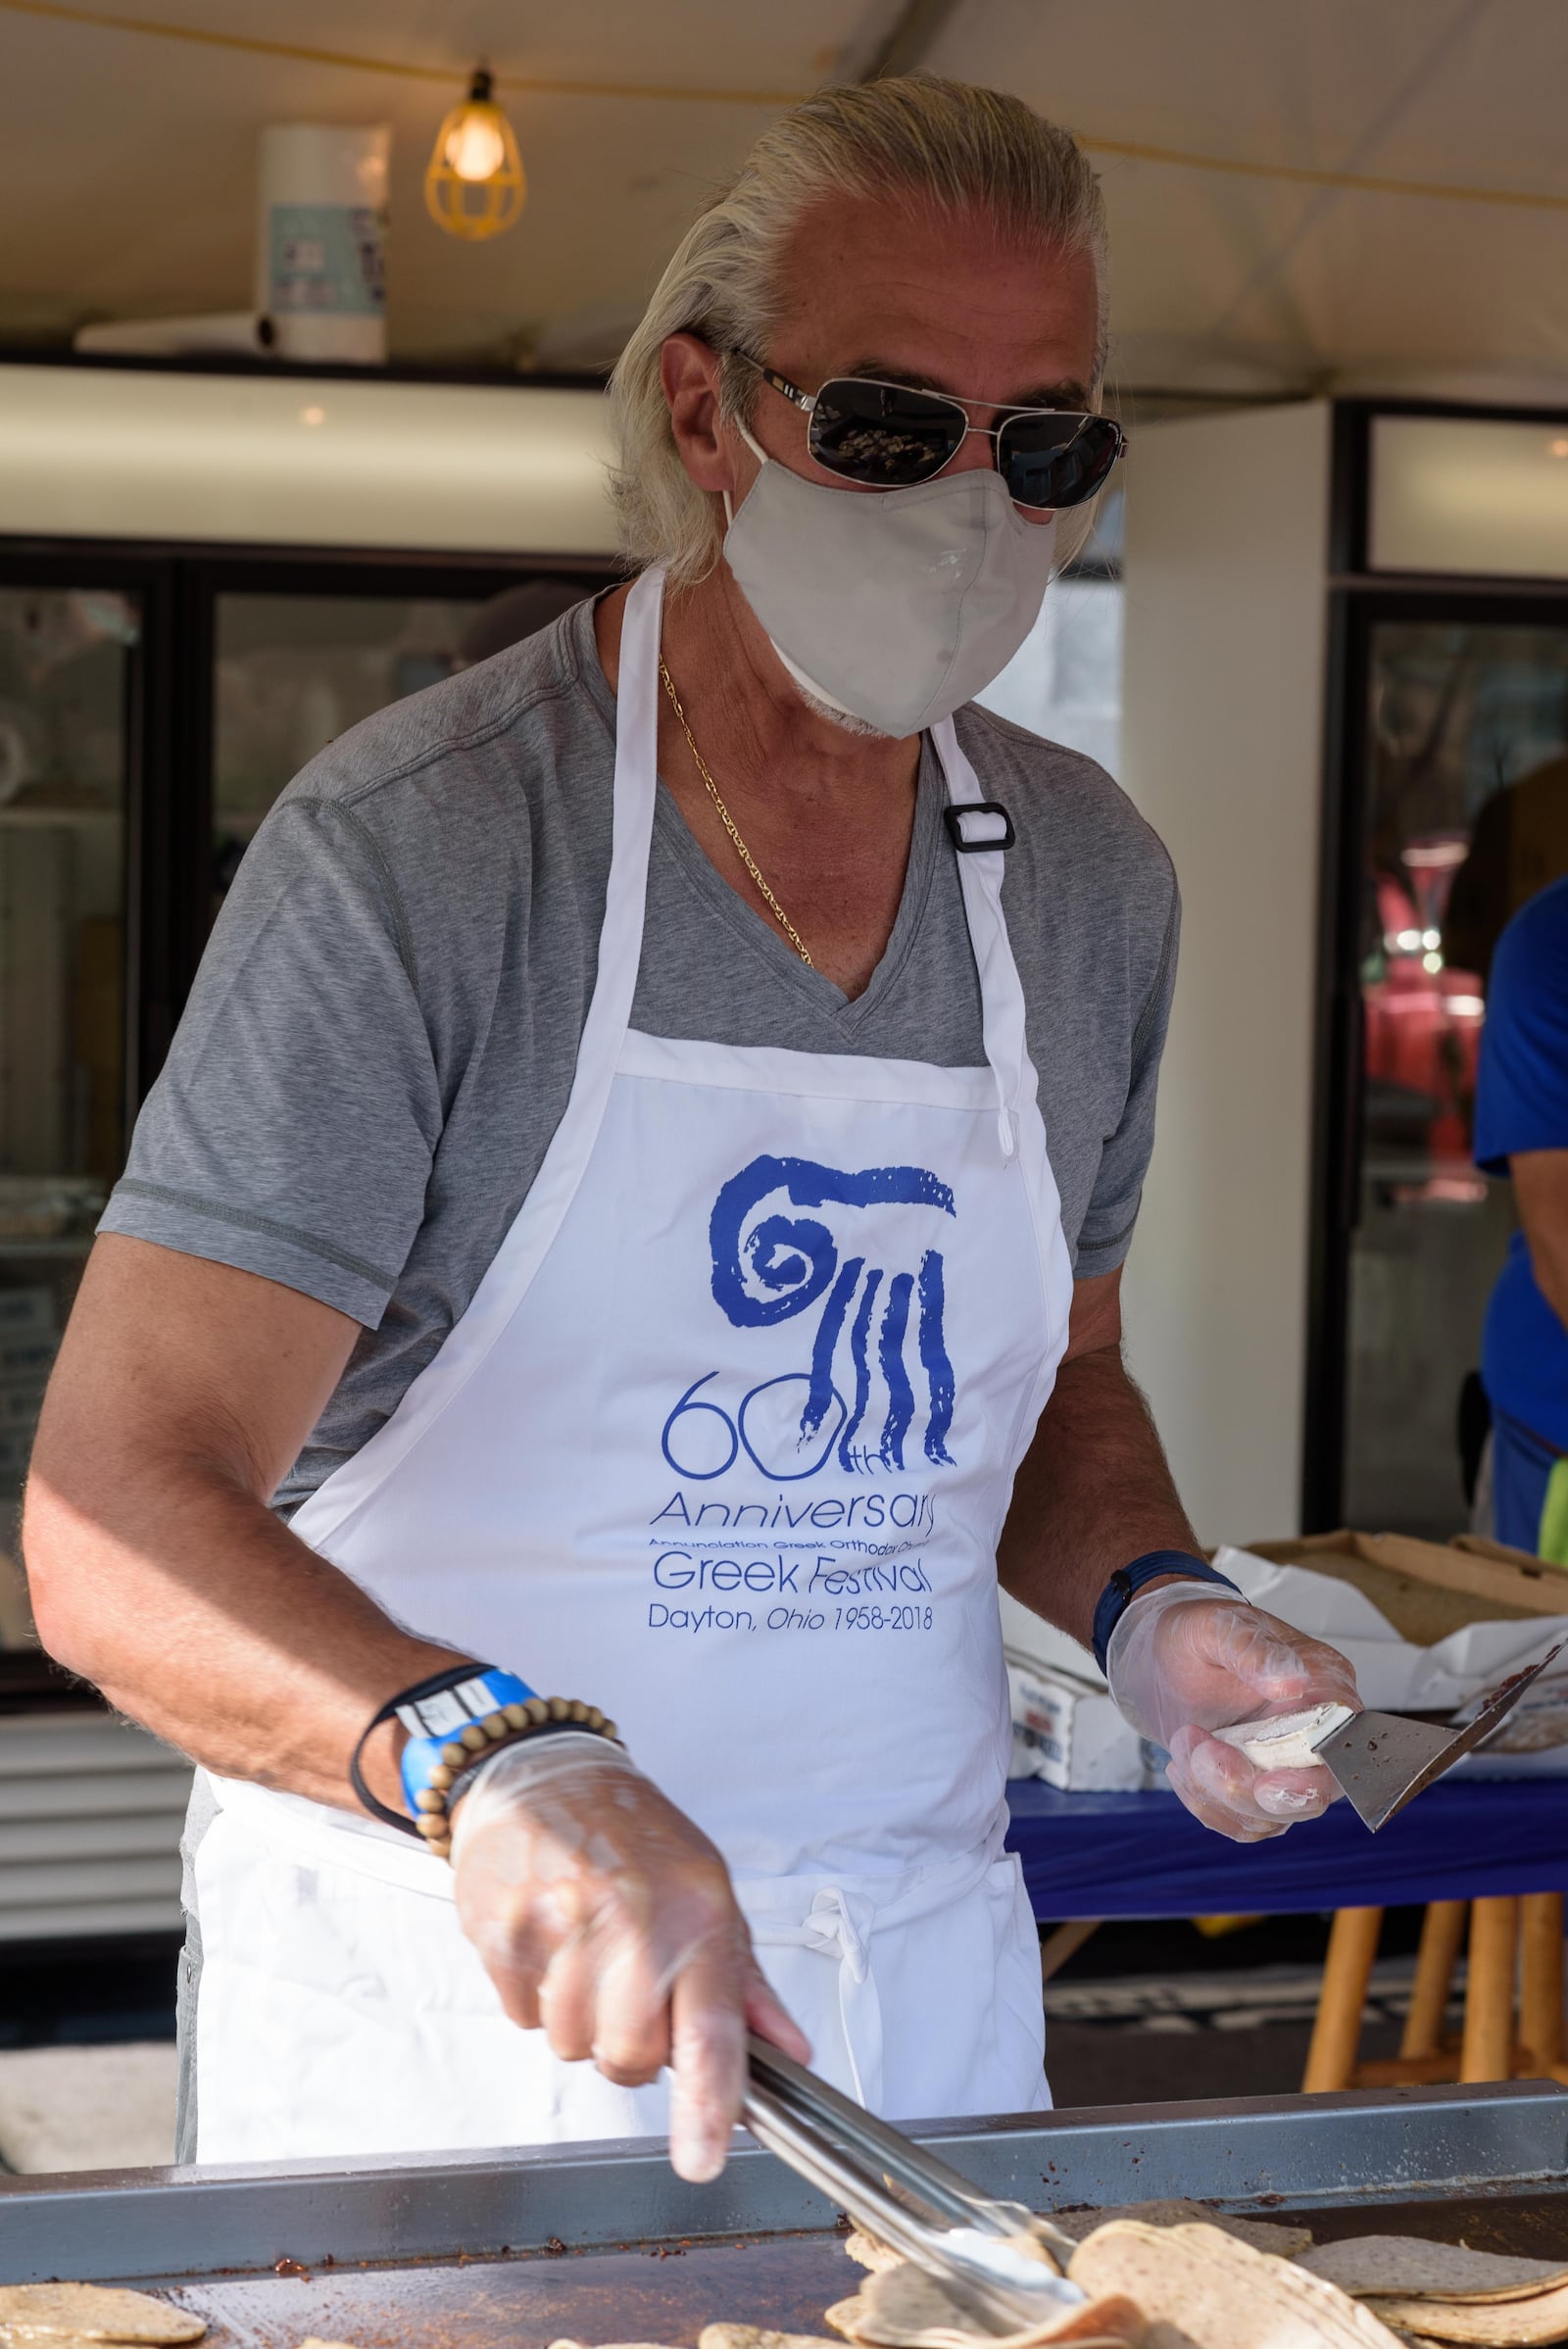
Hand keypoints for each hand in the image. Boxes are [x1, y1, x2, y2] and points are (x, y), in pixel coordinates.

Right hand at [449, 1732, 808, 2179]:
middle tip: (630, 1993)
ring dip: (581, 2021)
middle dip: (631, 2048)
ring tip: (586, 1951)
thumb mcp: (708, 1893)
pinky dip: (538, 1998)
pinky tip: (550, 1941)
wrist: (540, 1775)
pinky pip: (525, 2019)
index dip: (709, 2103)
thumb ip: (746, 1984)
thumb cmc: (632, 1836)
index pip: (711, 2028)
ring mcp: (560, 1929)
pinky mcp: (502, 1936)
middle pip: (630, 2057)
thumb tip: (789, 2053)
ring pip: (573, 2047)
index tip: (705, 2157)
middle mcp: (630, 1922)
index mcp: (695, 1913)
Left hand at [1105, 1584, 1361, 1841]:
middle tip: (1200, 1753)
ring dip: (1215, 1792)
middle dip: (1246, 1789)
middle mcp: (1315, 1732)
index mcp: (1325, 1685)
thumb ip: (1253, 1649)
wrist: (1155, 1655)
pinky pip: (1241, 1824)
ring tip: (1183, 1739)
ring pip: (1271, 1817)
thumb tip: (1292, 1680)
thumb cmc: (1193, 1632)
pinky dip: (1205, 1804)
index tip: (1266, 1784)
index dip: (1313, 1779)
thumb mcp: (1215, 1626)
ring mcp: (1286, 1765)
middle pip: (1310, 1796)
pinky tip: (1183, 1763)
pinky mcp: (1256, 1786)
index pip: (1345, 1748)